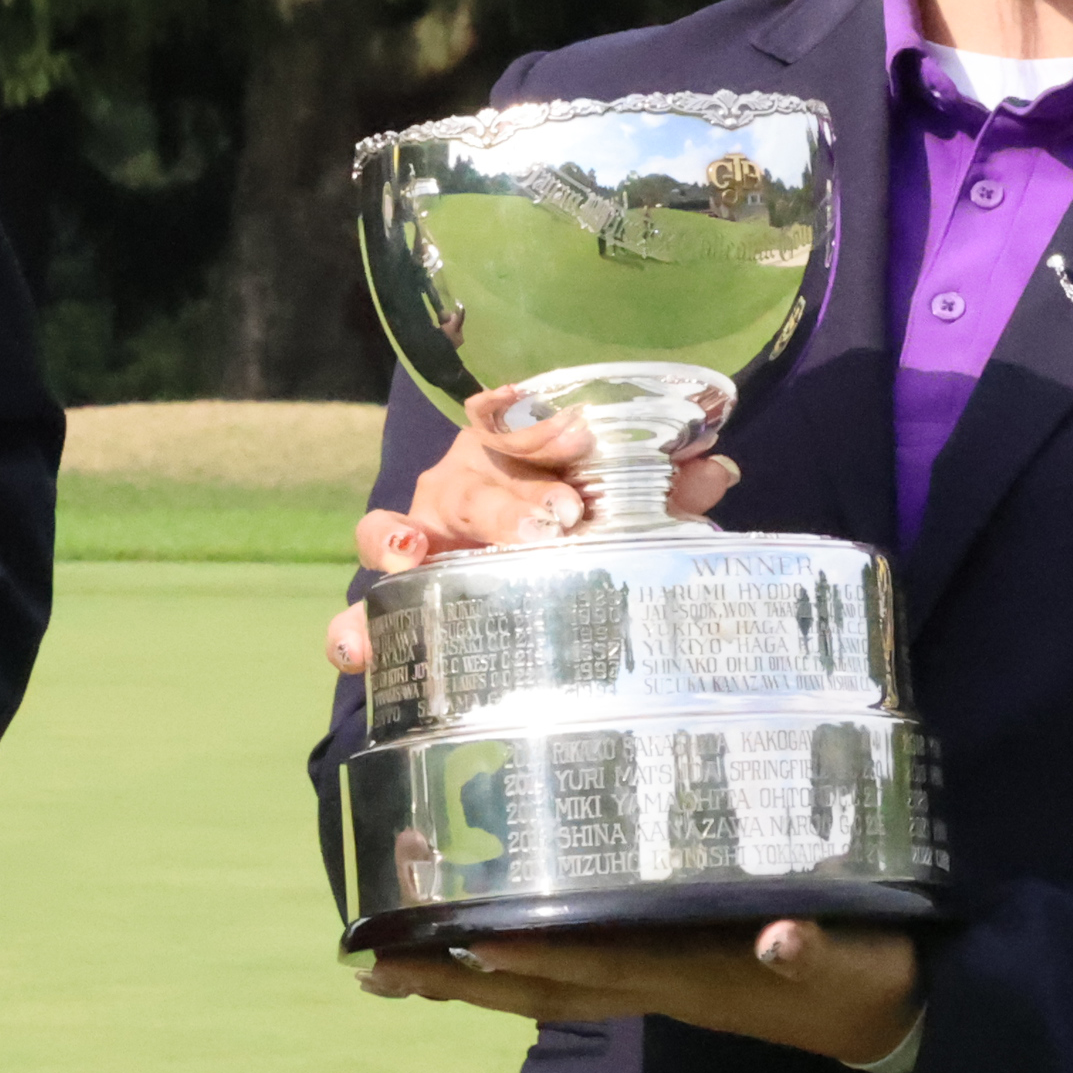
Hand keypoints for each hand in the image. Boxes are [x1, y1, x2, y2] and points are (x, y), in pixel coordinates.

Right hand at [322, 386, 741, 676]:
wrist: (504, 560)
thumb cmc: (561, 517)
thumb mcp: (608, 498)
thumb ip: (659, 486)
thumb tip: (719, 471)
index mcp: (504, 452)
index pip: (509, 421)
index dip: (538, 426)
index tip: (577, 434)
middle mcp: (453, 490)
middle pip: (468, 485)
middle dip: (506, 503)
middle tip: (555, 522)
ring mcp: (414, 543)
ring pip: (393, 530)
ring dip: (398, 540)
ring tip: (408, 555)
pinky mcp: (393, 603)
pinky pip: (357, 616)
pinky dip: (353, 630)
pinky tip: (360, 651)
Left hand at [357, 914, 920, 1068]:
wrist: (882, 1015)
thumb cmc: (867, 975)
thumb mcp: (854, 959)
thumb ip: (819, 948)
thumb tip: (781, 939)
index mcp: (691, 974)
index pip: (597, 965)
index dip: (534, 956)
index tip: (466, 940)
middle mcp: (655, 983)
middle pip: (538, 989)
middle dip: (456, 981)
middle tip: (370, 969)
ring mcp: (652, 981)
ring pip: (543, 985)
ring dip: (464, 978)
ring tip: (387, 966)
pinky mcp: (660, 969)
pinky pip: (568, 970)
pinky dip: (514, 959)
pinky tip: (472, 944)